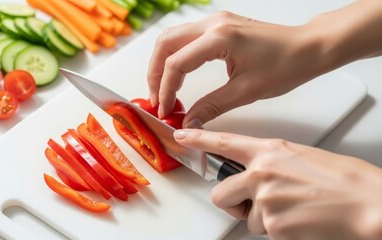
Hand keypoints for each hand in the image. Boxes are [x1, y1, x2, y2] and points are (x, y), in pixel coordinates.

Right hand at [147, 10, 323, 124]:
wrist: (308, 48)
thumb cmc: (286, 65)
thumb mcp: (245, 92)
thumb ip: (211, 107)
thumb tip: (189, 122)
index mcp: (219, 37)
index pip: (176, 63)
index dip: (165, 89)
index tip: (165, 109)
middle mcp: (213, 23)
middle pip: (165, 44)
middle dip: (155, 73)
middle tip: (157, 99)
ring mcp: (216, 21)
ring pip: (173, 37)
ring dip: (162, 63)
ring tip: (163, 88)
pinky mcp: (220, 25)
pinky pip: (186, 37)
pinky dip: (176, 56)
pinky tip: (178, 74)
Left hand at [173, 128, 381, 239]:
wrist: (367, 202)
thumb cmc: (342, 179)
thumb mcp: (299, 157)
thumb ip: (270, 162)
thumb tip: (254, 173)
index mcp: (269, 151)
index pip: (224, 142)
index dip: (199, 140)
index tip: (182, 137)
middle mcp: (261, 173)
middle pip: (219, 193)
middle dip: (231, 203)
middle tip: (252, 204)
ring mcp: (265, 199)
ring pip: (246, 218)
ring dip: (263, 219)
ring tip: (292, 210)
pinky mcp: (274, 225)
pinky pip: (265, 232)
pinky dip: (279, 232)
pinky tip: (300, 221)